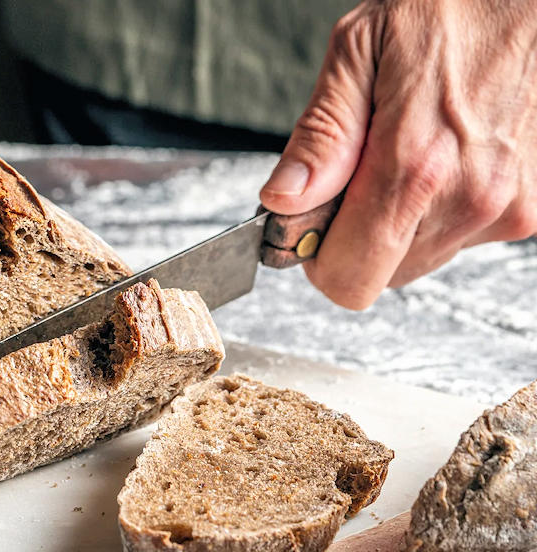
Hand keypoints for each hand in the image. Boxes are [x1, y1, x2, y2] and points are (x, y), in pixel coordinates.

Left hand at [260, 0, 536, 309]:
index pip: (348, 280)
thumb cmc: (451, 9)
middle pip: (382, 275)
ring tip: (414, 150)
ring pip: (422, 258)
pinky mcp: (533, 209)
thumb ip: (320, 137)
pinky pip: (464, 236)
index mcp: (415, 167)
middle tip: (363, 170)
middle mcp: (469, 199)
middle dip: (358, 235)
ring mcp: (509, 208)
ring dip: (403, 221)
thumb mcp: (359, 51)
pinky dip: (445, 209)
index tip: (313, 220)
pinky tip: (450, 154)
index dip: (317, 257)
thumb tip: (284, 202)